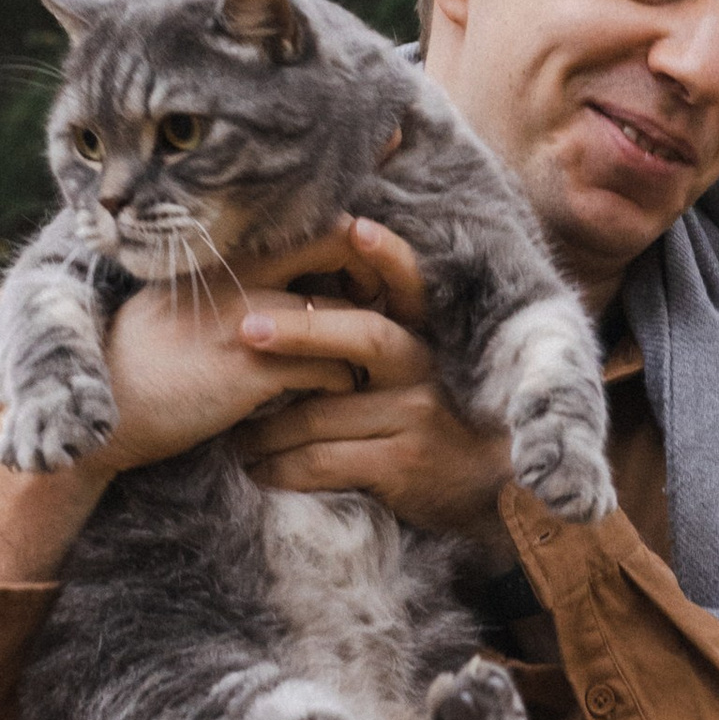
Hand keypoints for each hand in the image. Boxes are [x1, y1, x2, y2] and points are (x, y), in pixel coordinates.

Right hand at [0, 230, 363, 594]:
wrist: (101, 414)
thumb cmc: (141, 365)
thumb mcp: (182, 306)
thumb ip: (233, 287)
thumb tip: (284, 289)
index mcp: (226, 255)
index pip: (310, 218)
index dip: (355, 233)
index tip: (374, 261)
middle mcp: (241, 274)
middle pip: (342, 241)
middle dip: (379, 274)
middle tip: (391, 307)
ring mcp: (249, 319)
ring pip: (347, 315)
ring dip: (370, 342)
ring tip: (374, 362)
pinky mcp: (252, 369)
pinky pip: (332, 369)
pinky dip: (346, 384)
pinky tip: (337, 397)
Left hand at [241, 218, 516, 561]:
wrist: (486, 492)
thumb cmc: (433, 425)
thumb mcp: (417, 374)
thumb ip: (373, 341)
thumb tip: (302, 299)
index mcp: (423, 338)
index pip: (410, 285)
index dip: (387, 255)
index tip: (354, 227)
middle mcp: (424, 368)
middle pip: (362, 335)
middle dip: (299, 329)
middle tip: (244, 328)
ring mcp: (415, 416)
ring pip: (321, 413)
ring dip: (266, 429)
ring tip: (233, 435)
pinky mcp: (400, 463)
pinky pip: (322, 461)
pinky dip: (281, 468)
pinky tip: (259, 470)